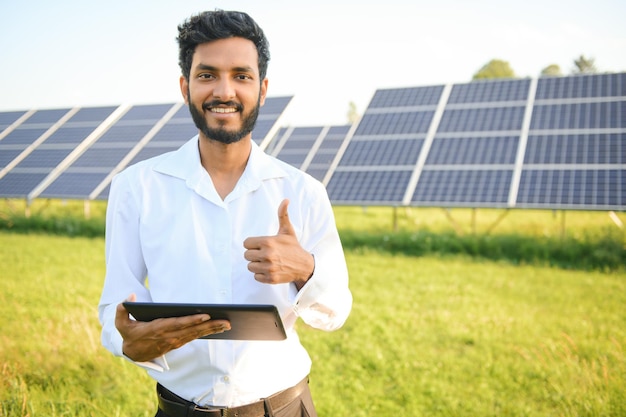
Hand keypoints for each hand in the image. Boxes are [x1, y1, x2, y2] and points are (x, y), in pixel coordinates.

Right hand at [115, 294, 230, 361]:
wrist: (133, 354)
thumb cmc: (130, 334)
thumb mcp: (121, 324)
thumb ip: (122, 310)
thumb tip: (130, 297)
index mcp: (157, 329)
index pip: (178, 324)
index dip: (192, 320)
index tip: (205, 315)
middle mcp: (169, 336)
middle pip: (192, 330)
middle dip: (210, 325)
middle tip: (226, 321)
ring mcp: (175, 341)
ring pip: (196, 334)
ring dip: (212, 329)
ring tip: (228, 324)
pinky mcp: (178, 343)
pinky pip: (195, 337)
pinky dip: (207, 332)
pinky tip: (219, 328)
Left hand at [243, 199, 313, 289]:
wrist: (304, 265)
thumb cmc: (293, 247)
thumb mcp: (287, 231)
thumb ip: (283, 215)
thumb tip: (286, 200)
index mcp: (268, 242)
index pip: (246, 243)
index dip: (252, 244)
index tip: (261, 245)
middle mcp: (267, 255)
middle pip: (246, 255)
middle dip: (254, 254)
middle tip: (264, 253)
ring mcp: (269, 268)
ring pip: (250, 266)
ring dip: (256, 265)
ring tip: (267, 261)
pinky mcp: (270, 278)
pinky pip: (255, 276)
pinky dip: (261, 274)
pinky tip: (269, 269)